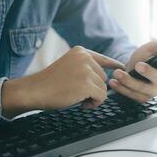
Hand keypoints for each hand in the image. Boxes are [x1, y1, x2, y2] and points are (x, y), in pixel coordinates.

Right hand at [1, 46, 124, 118]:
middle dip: (95, 88)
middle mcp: (85, 58)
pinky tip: (82, 104)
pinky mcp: (86, 84)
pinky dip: (94, 103)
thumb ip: (86, 68)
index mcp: (81, 52)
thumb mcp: (70, 67)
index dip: (114, 65)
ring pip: (104, 88)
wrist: (34, 90)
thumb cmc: (50, 82)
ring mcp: (86, 70)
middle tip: (80, 94)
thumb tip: (108, 79)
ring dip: (94, 96)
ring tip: (78, 98)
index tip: (123, 68)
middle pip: (104, 77)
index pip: (104, 59)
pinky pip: (101, 96)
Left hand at [109, 39, 156, 102]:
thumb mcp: (151, 47)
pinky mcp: (143, 97)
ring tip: (117, 73)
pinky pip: (133, 95)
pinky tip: (113, 82)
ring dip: (129, 82)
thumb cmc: (146, 56)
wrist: (133, 67)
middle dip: (148, 72)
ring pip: (143, 89)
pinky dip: (122, 89)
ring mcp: (153, 91)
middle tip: (137, 65)